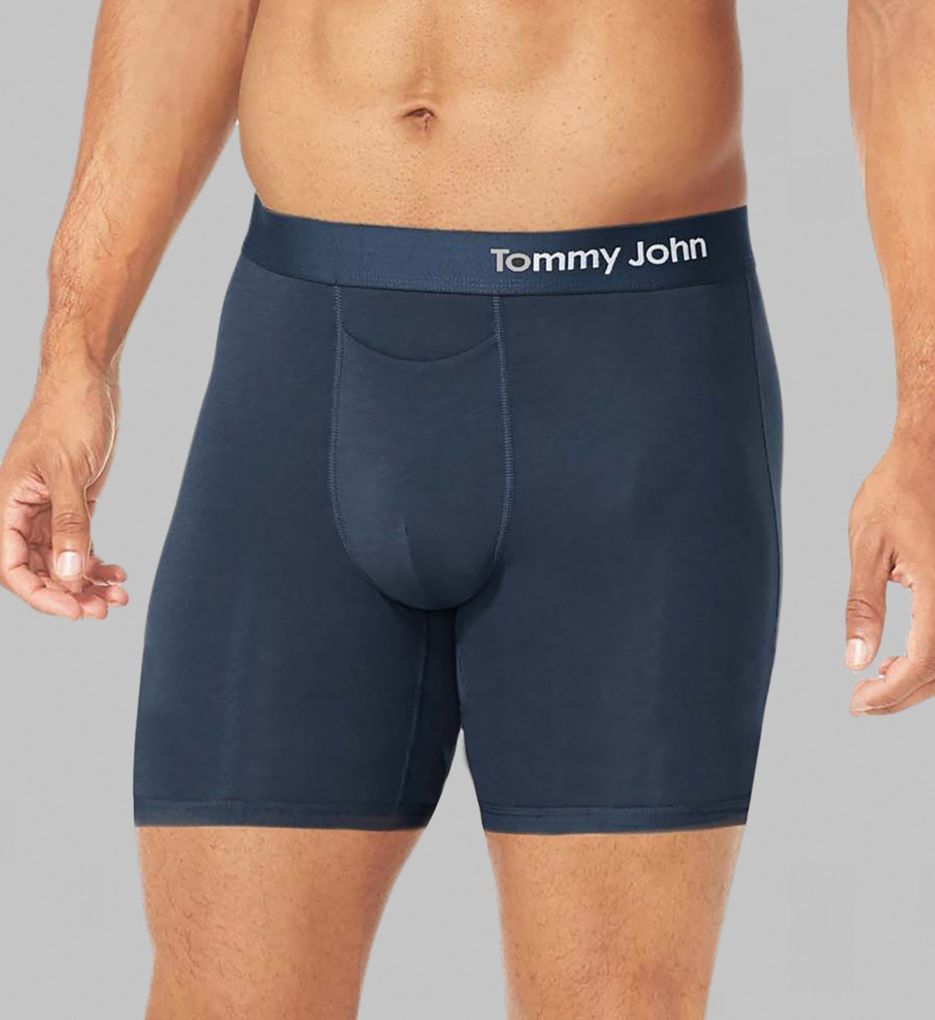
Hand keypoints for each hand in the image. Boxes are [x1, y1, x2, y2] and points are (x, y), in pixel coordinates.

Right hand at [0, 360, 127, 618]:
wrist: (87, 382)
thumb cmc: (69, 415)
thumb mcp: (70, 471)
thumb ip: (70, 523)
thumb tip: (71, 574)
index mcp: (6, 504)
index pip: (10, 567)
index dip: (40, 594)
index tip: (74, 609)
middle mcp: (21, 512)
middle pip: (37, 570)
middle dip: (69, 593)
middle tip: (103, 609)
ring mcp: (47, 509)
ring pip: (61, 560)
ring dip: (86, 582)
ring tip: (117, 597)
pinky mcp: (71, 504)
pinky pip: (78, 544)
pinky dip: (96, 561)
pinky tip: (118, 573)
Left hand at [846, 433, 934, 713]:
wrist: (933, 452)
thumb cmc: (897, 490)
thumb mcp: (867, 547)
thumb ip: (862, 606)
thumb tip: (856, 659)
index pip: (923, 664)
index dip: (890, 693)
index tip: (857, 703)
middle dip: (902, 694)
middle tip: (861, 702)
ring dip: (920, 679)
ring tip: (878, 679)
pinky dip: (934, 656)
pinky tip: (902, 656)